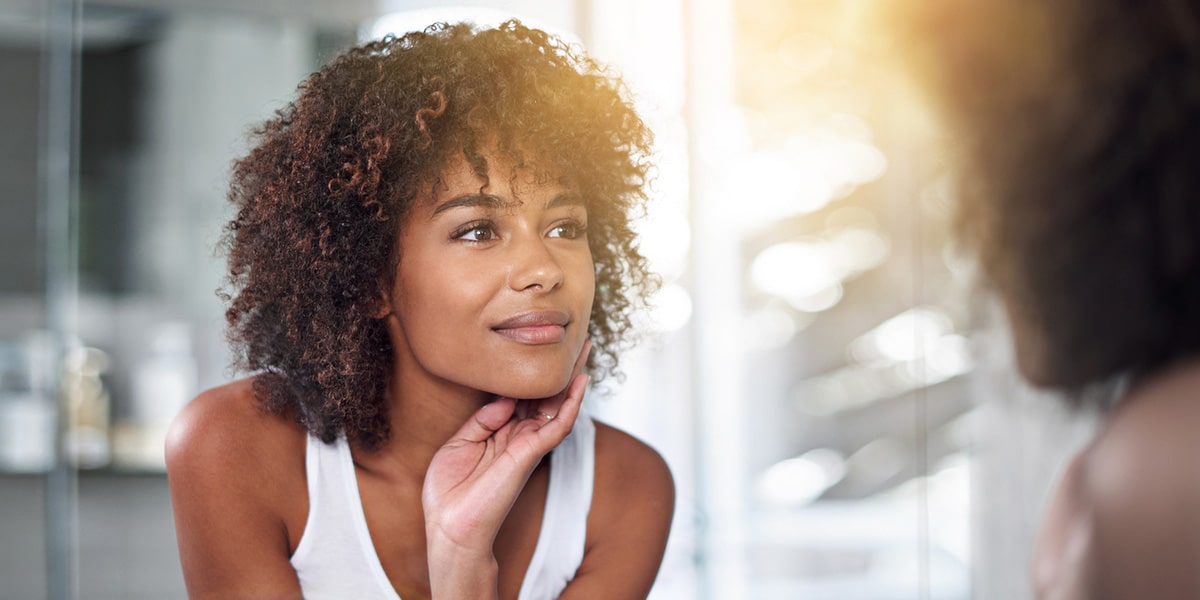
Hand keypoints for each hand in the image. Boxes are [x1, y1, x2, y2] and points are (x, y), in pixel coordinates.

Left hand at [421, 341, 591, 593]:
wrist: (449, 527)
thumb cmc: (449, 492)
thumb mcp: (458, 445)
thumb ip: (483, 420)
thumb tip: (506, 398)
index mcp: (500, 434)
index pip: (522, 397)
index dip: (531, 373)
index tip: (537, 345)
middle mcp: (518, 437)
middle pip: (545, 396)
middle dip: (559, 370)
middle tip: (575, 340)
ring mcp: (527, 446)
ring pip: (557, 406)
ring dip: (572, 378)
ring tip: (584, 350)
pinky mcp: (530, 455)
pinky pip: (557, 425)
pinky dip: (571, 403)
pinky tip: (580, 382)